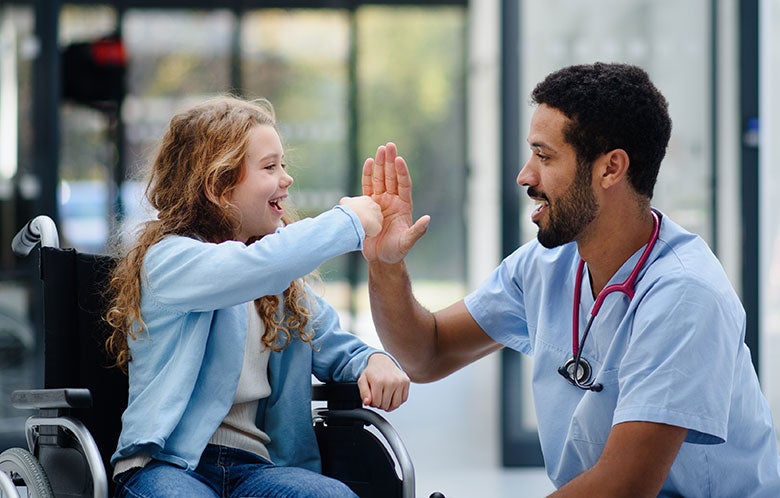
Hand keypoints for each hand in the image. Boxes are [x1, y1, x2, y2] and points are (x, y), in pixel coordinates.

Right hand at [339, 195, 382, 237]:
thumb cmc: (349, 210)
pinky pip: (373, 232)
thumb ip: (348, 201)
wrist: (354, 218)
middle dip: (365, 219)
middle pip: (371, 214)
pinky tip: (361, 232)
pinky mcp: (378, 226)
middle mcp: (375, 206)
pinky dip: (367, 234)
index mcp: (367, 200)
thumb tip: (346, 203)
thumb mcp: (344, 201)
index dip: (360, 212)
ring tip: (359, 228)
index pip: (366, 206)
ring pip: (373, 223)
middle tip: (358, 223)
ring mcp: (378, 217)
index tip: (355, 216)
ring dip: (367, 226)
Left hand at [357, 353, 409, 410]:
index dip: (373, 403)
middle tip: (378, 397)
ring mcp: (400, 381)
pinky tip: (392, 396)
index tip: (372, 397)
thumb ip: (363, 393)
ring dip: (389, 405)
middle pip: (386, 405)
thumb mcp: (362, 381)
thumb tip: (367, 403)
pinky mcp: (406, 381)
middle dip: (380, 404)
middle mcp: (391, 381)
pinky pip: (404, 399)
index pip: (376, 403)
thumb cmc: (372, 373)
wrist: (382, 361)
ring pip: (396, 404)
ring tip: (385, 399)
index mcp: (378, 381)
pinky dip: (398, 401)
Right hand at [361, 142, 429, 263]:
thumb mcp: (407, 242)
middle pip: (392, 177)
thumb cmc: (396, 251)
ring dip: (380, 164)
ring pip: (380, 179)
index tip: (399, 159)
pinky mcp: (368, 205)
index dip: (402, 172)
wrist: (380, 258)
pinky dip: (368, 175)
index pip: (403, 185)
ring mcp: (380, 201)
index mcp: (404, 206)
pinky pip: (368, 187)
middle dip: (390, 162)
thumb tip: (427, 219)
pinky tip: (369, 163)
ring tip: (380, 150)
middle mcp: (392, 200)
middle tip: (389, 146)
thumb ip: (417, 231)